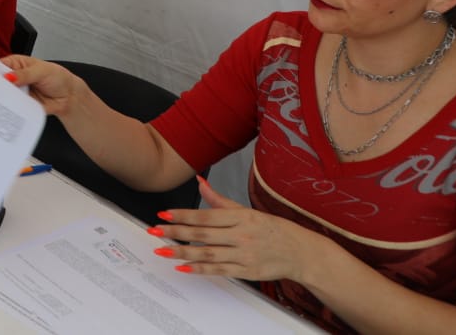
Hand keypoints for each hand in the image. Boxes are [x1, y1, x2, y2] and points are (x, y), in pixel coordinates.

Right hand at [0, 56, 86, 116]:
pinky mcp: (20, 104)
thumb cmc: (58, 78)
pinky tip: (7, 109)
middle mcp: (14, 77)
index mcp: (16, 64)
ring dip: (1, 98)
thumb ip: (25, 74)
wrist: (68, 97)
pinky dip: (9, 109)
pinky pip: (11, 107)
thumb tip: (9, 77)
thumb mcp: (42, 71)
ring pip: (3, 95)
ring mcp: (16, 92)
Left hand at [150, 177, 318, 281]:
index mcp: (241, 217)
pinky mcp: (246, 271)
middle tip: (154, 230)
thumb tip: (200, 183)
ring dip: (181, 253)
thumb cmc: (273, 229)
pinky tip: (183, 267)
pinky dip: (200, 270)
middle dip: (175, 232)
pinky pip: (219, 270)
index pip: (205, 216)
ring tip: (161, 251)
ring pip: (207, 254)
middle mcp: (241, 235)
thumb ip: (220, 200)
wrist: (301, 252)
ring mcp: (243, 254)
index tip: (163, 214)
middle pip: (202, 235)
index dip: (182, 215)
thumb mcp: (247, 211)